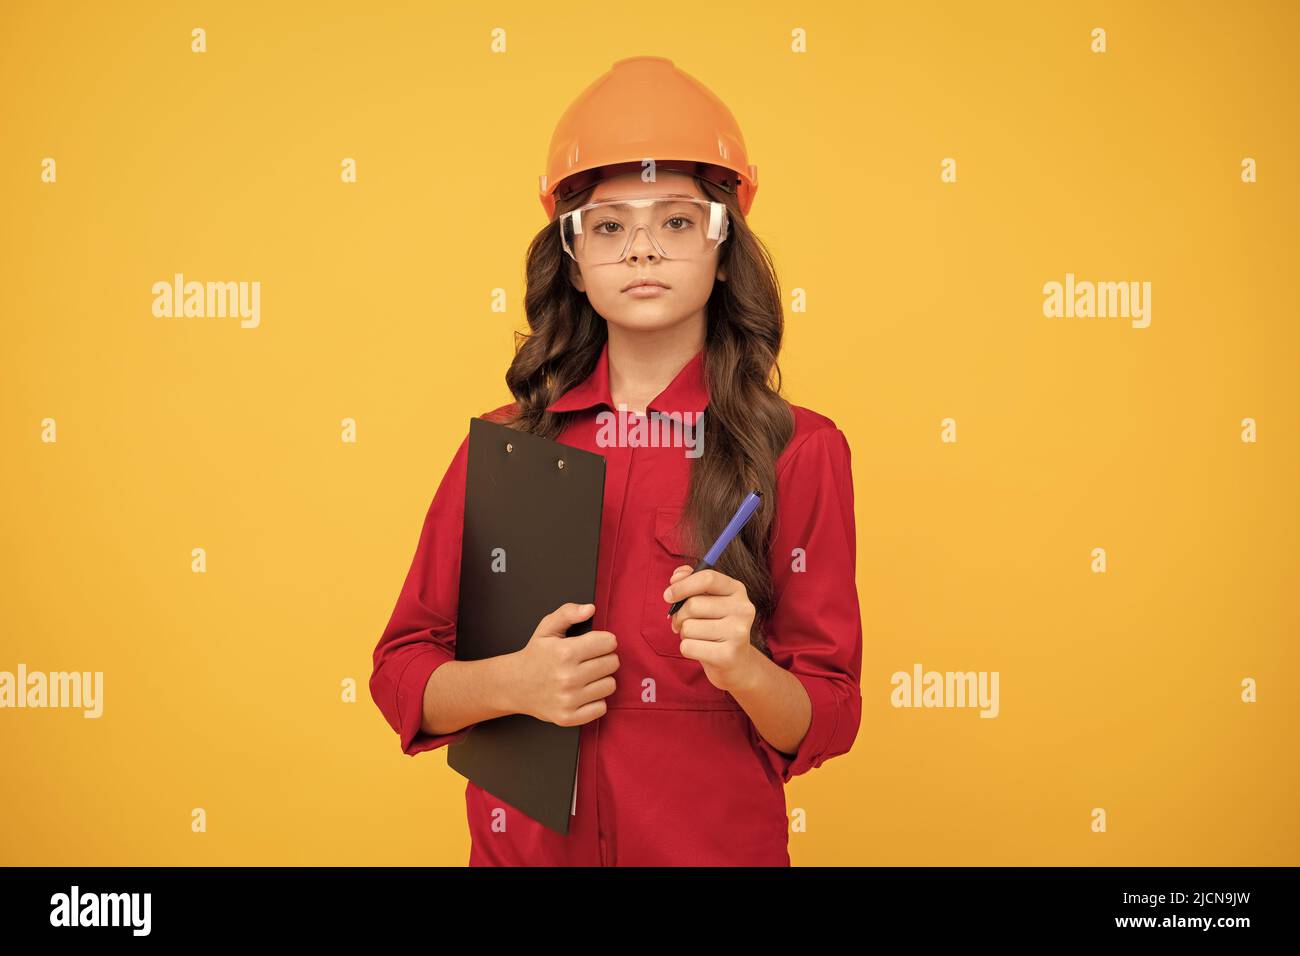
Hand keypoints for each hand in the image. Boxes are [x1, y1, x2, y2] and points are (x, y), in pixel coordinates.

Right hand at [510, 602, 618, 725]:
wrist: (513, 685)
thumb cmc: (535, 655)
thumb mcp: (547, 628)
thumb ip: (568, 613)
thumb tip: (590, 609)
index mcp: (565, 652)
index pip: (609, 643)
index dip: (604, 641)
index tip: (596, 644)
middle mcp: (568, 677)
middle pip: (612, 663)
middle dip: (605, 658)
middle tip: (590, 660)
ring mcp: (569, 700)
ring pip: (610, 685)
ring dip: (601, 679)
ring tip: (586, 676)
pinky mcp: (569, 717)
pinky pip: (601, 708)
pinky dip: (596, 700)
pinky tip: (583, 693)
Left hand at [663, 566, 760, 692]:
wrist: (737, 664)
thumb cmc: (717, 626)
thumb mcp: (709, 600)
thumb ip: (691, 581)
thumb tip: (677, 576)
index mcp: (737, 590)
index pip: (708, 578)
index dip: (683, 585)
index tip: (668, 595)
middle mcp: (742, 609)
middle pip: (693, 605)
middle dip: (680, 616)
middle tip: (682, 624)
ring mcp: (738, 632)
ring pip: (688, 627)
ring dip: (684, 634)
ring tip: (698, 637)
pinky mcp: (728, 655)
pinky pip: (688, 646)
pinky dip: (686, 648)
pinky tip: (701, 650)